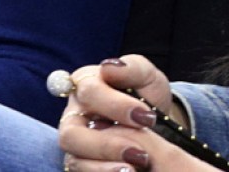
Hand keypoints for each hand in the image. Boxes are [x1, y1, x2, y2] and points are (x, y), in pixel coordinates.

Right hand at [57, 55, 211, 171]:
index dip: (116, 105)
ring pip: (75, 157)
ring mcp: (75, 142)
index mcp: (85, 84)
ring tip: (134, 167)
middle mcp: (73, 114)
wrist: (157, 125)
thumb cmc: (146, 95)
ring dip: (104, 165)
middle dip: (106, 144)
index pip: (89, 92)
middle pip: (71, 132)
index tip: (146, 116)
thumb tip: (109, 67)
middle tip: (140, 152)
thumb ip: (131, 68)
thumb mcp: (147, 76)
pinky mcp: (81, 163)